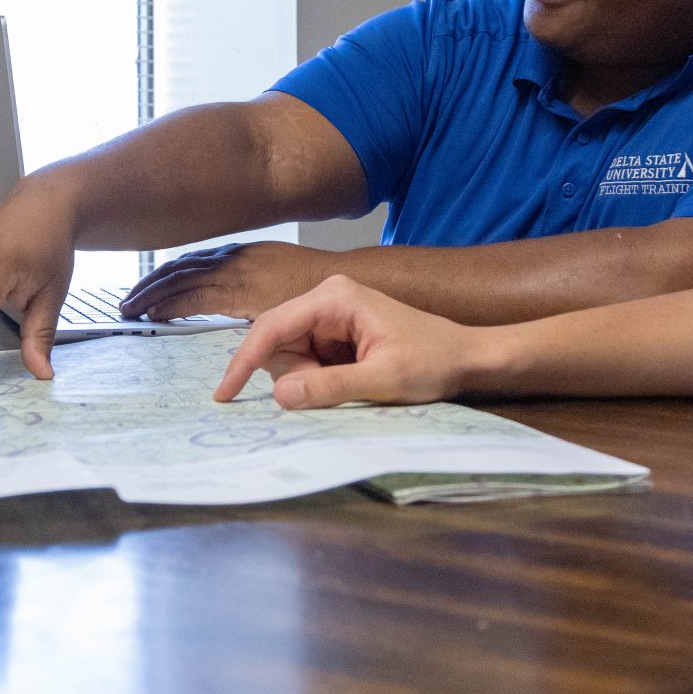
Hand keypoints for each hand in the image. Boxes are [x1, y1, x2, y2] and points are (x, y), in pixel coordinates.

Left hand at [121, 241, 339, 321]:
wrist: (339, 284)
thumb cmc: (313, 286)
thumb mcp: (276, 276)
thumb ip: (251, 287)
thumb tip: (235, 303)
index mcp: (239, 253)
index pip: (190, 261)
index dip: (164, 275)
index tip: (145, 288)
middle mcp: (233, 258)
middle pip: (178, 267)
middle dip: (149, 285)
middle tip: (126, 301)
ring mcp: (236, 272)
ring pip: (181, 280)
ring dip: (152, 296)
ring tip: (130, 310)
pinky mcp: (241, 292)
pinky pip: (197, 298)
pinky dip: (171, 305)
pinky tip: (155, 316)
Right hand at [214, 276, 481, 409]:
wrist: (467, 358)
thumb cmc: (434, 362)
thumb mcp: (383, 381)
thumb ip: (330, 387)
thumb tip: (279, 394)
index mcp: (334, 297)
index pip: (271, 327)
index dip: (242, 362)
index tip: (225, 395)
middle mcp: (325, 299)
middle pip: (276, 343)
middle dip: (294, 375)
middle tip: (338, 389)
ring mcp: (329, 316)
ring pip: (288, 356)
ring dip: (307, 379)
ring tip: (353, 383)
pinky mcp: (334, 333)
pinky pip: (305, 361)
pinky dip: (317, 379)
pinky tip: (351, 381)